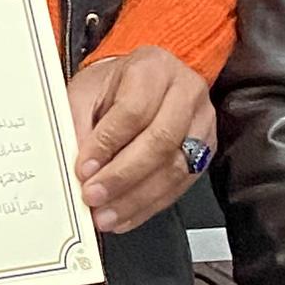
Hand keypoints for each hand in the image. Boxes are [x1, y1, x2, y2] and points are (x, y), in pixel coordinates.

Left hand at [68, 48, 214, 234]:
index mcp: (153, 68)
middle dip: (123, 176)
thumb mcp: (86, 92)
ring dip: (136, 198)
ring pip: (175, 168)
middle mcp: (186, 92)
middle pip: (160, 141)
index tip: (83, 169)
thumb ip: (78, 126)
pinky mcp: (206, 150)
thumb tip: (77, 170)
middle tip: (93, 197)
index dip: (107, 144)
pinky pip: (180, 185)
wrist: (143, 82)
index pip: (133, 111)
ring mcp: (202, 122)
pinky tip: (125, 216)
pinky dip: (149, 205)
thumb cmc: (113, 86)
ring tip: (105, 215)